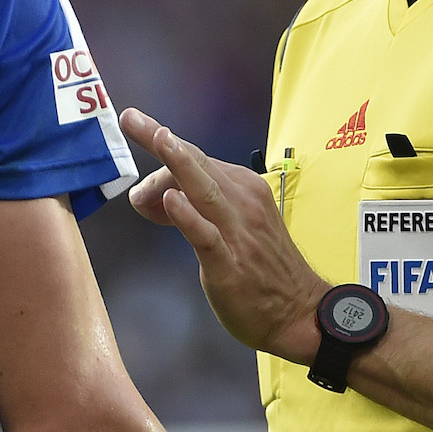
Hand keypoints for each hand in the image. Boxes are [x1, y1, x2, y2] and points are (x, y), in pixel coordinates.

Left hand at [120, 108, 329, 363]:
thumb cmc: (265, 270)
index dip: (164, 151)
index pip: (197, 160)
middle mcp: (242, 202)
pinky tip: (171, 201)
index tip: (136, 127)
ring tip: (158, 138)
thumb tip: (158, 198)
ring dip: (179, 162)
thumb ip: (196, 209)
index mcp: (244, 189)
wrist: (302, 313)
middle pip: (196, 164)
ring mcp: (237, 232)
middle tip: (130, 118)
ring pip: (204, 189)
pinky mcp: (231, 263)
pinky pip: (207, 235)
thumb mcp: (234, 228)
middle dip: (160, 138)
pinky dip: (189, 216)